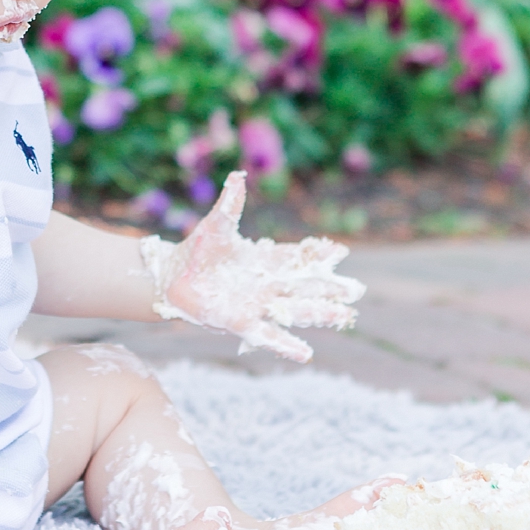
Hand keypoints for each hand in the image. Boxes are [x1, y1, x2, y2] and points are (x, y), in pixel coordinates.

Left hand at [142, 171, 364, 361]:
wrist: (173, 277)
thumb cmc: (197, 251)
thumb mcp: (216, 225)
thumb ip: (230, 204)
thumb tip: (237, 176)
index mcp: (264, 260)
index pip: (297, 258)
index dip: (317, 256)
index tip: (341, 252)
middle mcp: (266, 284)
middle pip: (305, 287)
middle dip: (329, 288)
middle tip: (356, 290)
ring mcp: (256, 305)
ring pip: (295, 311)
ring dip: (320, 314)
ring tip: (345, 316)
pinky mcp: (240, 323)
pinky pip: (267, 335)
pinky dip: (286, 345)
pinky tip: (306, 353)